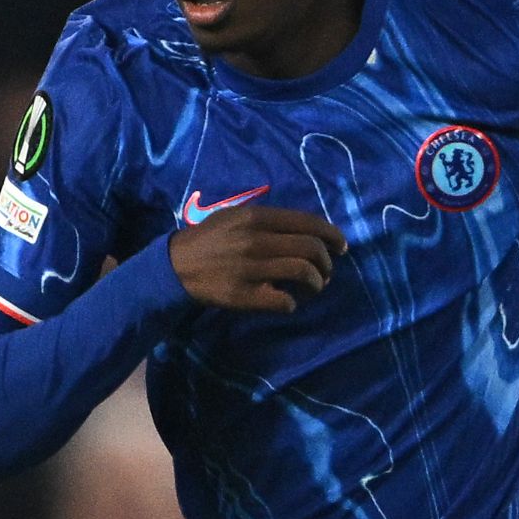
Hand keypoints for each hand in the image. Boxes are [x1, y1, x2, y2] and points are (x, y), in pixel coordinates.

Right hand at [171, 201, 345, 312]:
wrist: (176, 266)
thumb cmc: (210, 239)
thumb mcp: (236, 216)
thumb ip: (268, 220)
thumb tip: (307, 230)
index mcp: (257, 217)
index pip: (308, 222)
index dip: (332, 235)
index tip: (342, 247)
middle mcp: (256, 240)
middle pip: (311, 248)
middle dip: (327, 262)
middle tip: (327, 271)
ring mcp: (251, 268)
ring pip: (303, 273)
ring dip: (317, 282)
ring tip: (314, 287)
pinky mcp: (244, 295)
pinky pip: (284, 301)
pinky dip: (292, 303)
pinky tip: (288, 301)